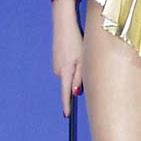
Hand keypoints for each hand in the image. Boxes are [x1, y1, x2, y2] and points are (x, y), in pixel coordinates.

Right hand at [51, 0, 83, 116]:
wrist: (63, 24)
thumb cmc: (75, 40)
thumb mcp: (82, 59)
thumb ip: (79, 77)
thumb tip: (76, 92)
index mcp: (65, 71)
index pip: (65, 92)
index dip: (66, 105)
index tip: (66, 115)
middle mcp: (58, 70)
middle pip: (69, 82)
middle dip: (77, 80)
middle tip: (84, 64)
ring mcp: (56, 64)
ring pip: (69, 74)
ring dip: (75, 70)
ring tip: (80, 55)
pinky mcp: (56, 59)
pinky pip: (66, 68)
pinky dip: (71, 65)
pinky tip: (74, 53)